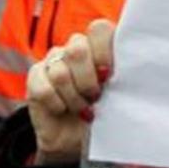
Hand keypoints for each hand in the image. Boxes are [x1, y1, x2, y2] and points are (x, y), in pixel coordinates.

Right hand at [27, 19, 114, 164]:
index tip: (109, 76)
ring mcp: (53, 59)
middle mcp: (76, 47)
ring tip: (83, 109)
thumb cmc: (103, 111)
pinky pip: (44, 88)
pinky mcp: (36, 76)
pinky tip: (63, 109)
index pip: (99, 29)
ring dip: (74, 98)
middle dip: (88, 80)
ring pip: (60, 72)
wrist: (76, 138)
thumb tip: (132, 70)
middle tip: (96, 96)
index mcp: (100, 45)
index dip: (103, 51)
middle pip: (77, 49)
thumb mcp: (119, 93)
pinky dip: (57, 104)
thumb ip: (123, 76)